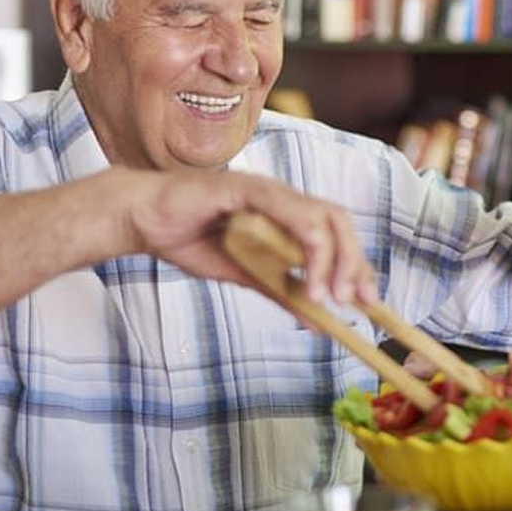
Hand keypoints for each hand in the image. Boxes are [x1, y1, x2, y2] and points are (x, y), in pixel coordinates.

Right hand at [122, 168, 377, 306]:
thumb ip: (280, 292)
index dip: (356, 263)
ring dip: (331, 259)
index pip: (335, 232)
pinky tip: (304, 275)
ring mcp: (265, 190)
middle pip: (338, 220)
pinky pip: (285, 210)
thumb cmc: (188, 239)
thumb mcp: (244, 275)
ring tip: (325, 297)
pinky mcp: (244, 188)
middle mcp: (282, 198)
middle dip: (354, 262)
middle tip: (353, 302)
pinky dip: (302, 243)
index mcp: (285, 214)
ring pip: (319, 217)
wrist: (143, 220)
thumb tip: (318, 322)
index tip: (367, 300)